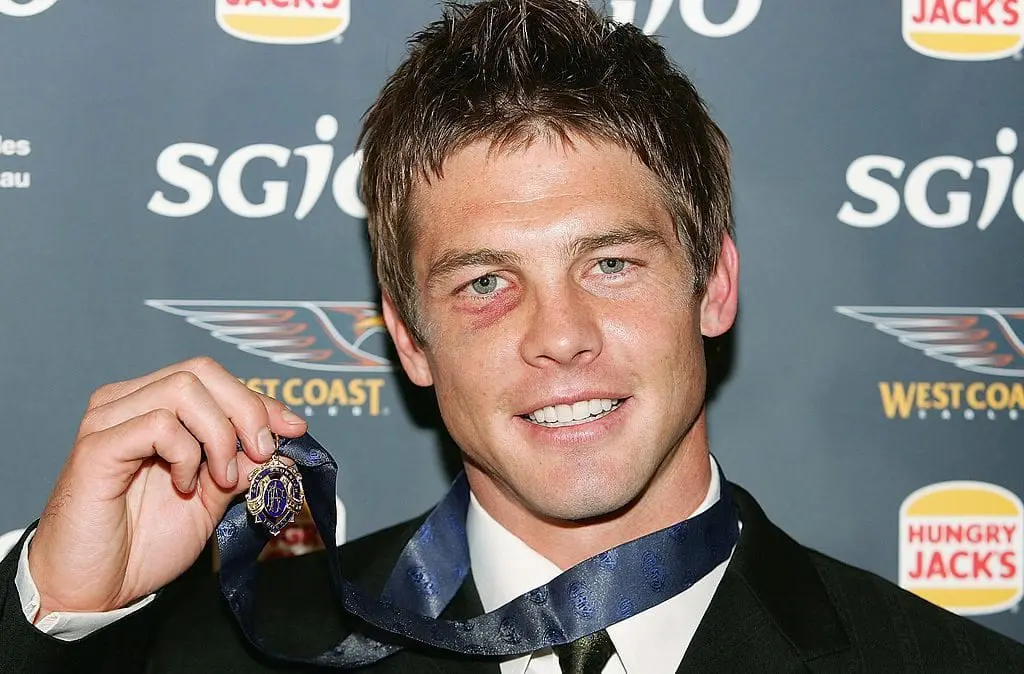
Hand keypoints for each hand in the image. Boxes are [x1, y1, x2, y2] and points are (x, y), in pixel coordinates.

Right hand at [27, 357, 306, 615]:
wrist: (93, 589)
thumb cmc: (142, 544)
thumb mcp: (210, 499)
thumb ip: (240, 465)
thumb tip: (283, 443)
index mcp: (152, 407)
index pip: (215, 379)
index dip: (259, 400)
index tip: (294, 428)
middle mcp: (127, 403)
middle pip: (201, 370)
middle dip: (246, 409)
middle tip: (260, 454)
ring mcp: (108, 420)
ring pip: (183, 388)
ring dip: (218, 434)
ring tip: (219, 478)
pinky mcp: (97, 446)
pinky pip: (157, 423)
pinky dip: (185, 452)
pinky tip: (184, 485)